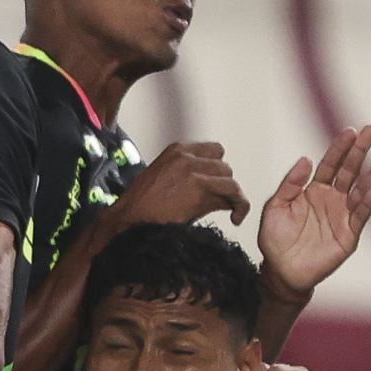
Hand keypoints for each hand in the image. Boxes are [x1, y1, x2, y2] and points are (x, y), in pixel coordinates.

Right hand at [112, 141, 250, 227]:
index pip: (214, 151)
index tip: (217, 186)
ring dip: (231, 196)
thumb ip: (194, 181)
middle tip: (221, 203)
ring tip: (231, 212)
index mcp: (177, 150)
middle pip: (224, 166)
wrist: (130, 220)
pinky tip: (236, 217)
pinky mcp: (199, 186)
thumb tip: (221, 195)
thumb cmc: (144, 208)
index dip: (217, 172)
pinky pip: (232, 192)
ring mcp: (192, 169)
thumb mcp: (168, 183)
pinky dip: (240, 205)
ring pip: (229, 178)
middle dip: (223, 186)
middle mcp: (186, 155)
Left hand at [257, 126, 370, 296]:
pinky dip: (368, 203)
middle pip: (349, 171)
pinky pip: (360, 216)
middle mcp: (331, 199)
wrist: (280, 271)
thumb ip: (290, 183)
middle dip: (360, 151)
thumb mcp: (276, 206)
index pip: (330, 164)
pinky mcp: (348, 235)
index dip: (339, 148)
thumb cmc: (275, 238)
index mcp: (314, 189)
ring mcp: (342, 216)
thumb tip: (307, 159)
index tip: (349, 131)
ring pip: (361, 191)